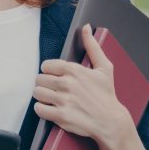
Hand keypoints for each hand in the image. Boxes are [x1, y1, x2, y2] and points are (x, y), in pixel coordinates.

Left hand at [33, 24, 128, 144]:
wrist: (111, 122)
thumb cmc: (107, 95)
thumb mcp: (104, 68)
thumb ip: (92, 46)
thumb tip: (86, 27)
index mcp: (74, 70)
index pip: (46, 65)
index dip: (49, 71)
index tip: (55, 76)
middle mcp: (67, 84)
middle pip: (39, 79)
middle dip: (45, 84)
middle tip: (53, 88)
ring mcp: (63, 100)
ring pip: (37, 93)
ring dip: (41, 96)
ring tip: (50, 98)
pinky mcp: (61, 116)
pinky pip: (39, 109)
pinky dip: (42, 109)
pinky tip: (50, 108)